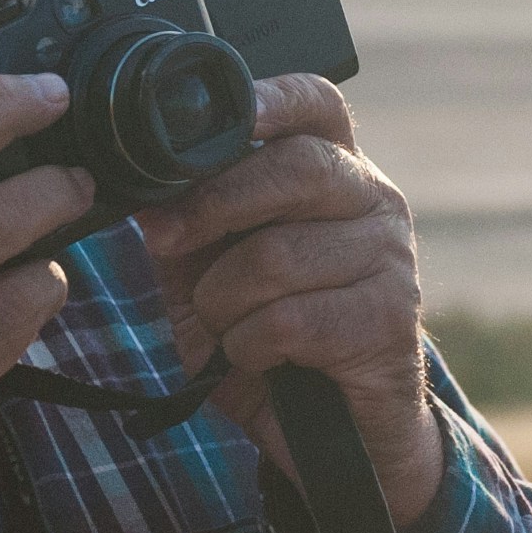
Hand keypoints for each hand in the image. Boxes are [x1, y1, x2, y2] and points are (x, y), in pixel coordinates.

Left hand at [130, 74, 444, 524]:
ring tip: (225, 326)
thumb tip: (140, 189)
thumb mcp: (211, 271)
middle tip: (164, 239)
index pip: (316, 105)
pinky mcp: (390, 319)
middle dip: (213, 205)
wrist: (335, 433)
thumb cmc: (271, 335)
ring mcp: (391, 257)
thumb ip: (187, 224)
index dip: (270, 98)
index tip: (227, 113)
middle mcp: (375, 200)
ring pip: (277, 254)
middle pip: (295, 167)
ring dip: (224, 302)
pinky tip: (256, 357)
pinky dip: (248, 346)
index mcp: (334, 170)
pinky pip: (289, 320)